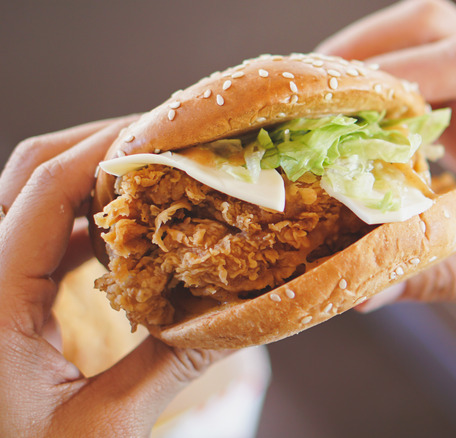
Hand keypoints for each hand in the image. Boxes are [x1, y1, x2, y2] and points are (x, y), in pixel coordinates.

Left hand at [0, 118, 227, 436]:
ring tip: (153, 180)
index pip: (44, 190)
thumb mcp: (106, 424)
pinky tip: (123, 236)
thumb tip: (243, 314)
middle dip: (98, 148)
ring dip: (90, 184)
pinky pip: (33, 237)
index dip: (107, 149)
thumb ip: (172, 361)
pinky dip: (79, 223)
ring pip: (26, 200)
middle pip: (27, 176)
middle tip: (165, 142)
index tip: (166, 134)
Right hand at [317, 0, 455, 345]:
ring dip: (374, 67)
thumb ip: (447, 279)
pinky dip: (391, 96)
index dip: (394, 75)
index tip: (334, 110)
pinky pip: (437, 84)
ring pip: (436, 45)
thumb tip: (365, 286)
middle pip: (445, 31)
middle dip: (369, 53)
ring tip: (320, 108)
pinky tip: (357, 129)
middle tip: (309, 97)